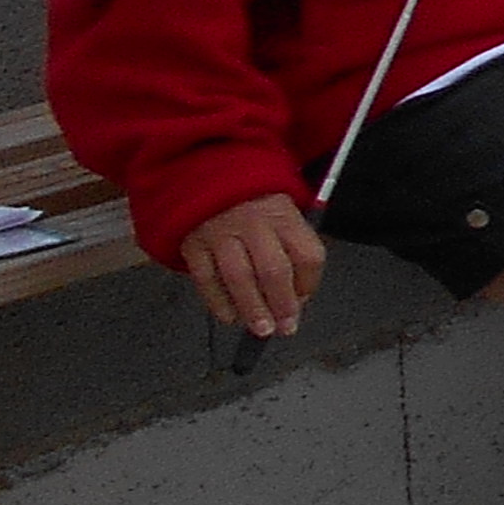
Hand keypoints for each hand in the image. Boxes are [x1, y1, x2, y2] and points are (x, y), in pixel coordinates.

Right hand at [181, 191, 323, 341]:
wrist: (205, 175)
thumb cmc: (252, 202)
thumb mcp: (283, 211)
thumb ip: (292, 246)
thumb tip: (298, 294)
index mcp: (284, 214)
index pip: (307, 254)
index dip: (309, 284)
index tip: (304, 300)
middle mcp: (253, 223)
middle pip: (273, 270)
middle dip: (282, 304)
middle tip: (286, 326)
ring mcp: (221, 233)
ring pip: (239, 277)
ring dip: (252, 308)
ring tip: (261, 329)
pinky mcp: (194, 244)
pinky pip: (206, 279)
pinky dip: (218, 302)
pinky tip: (230, 317)